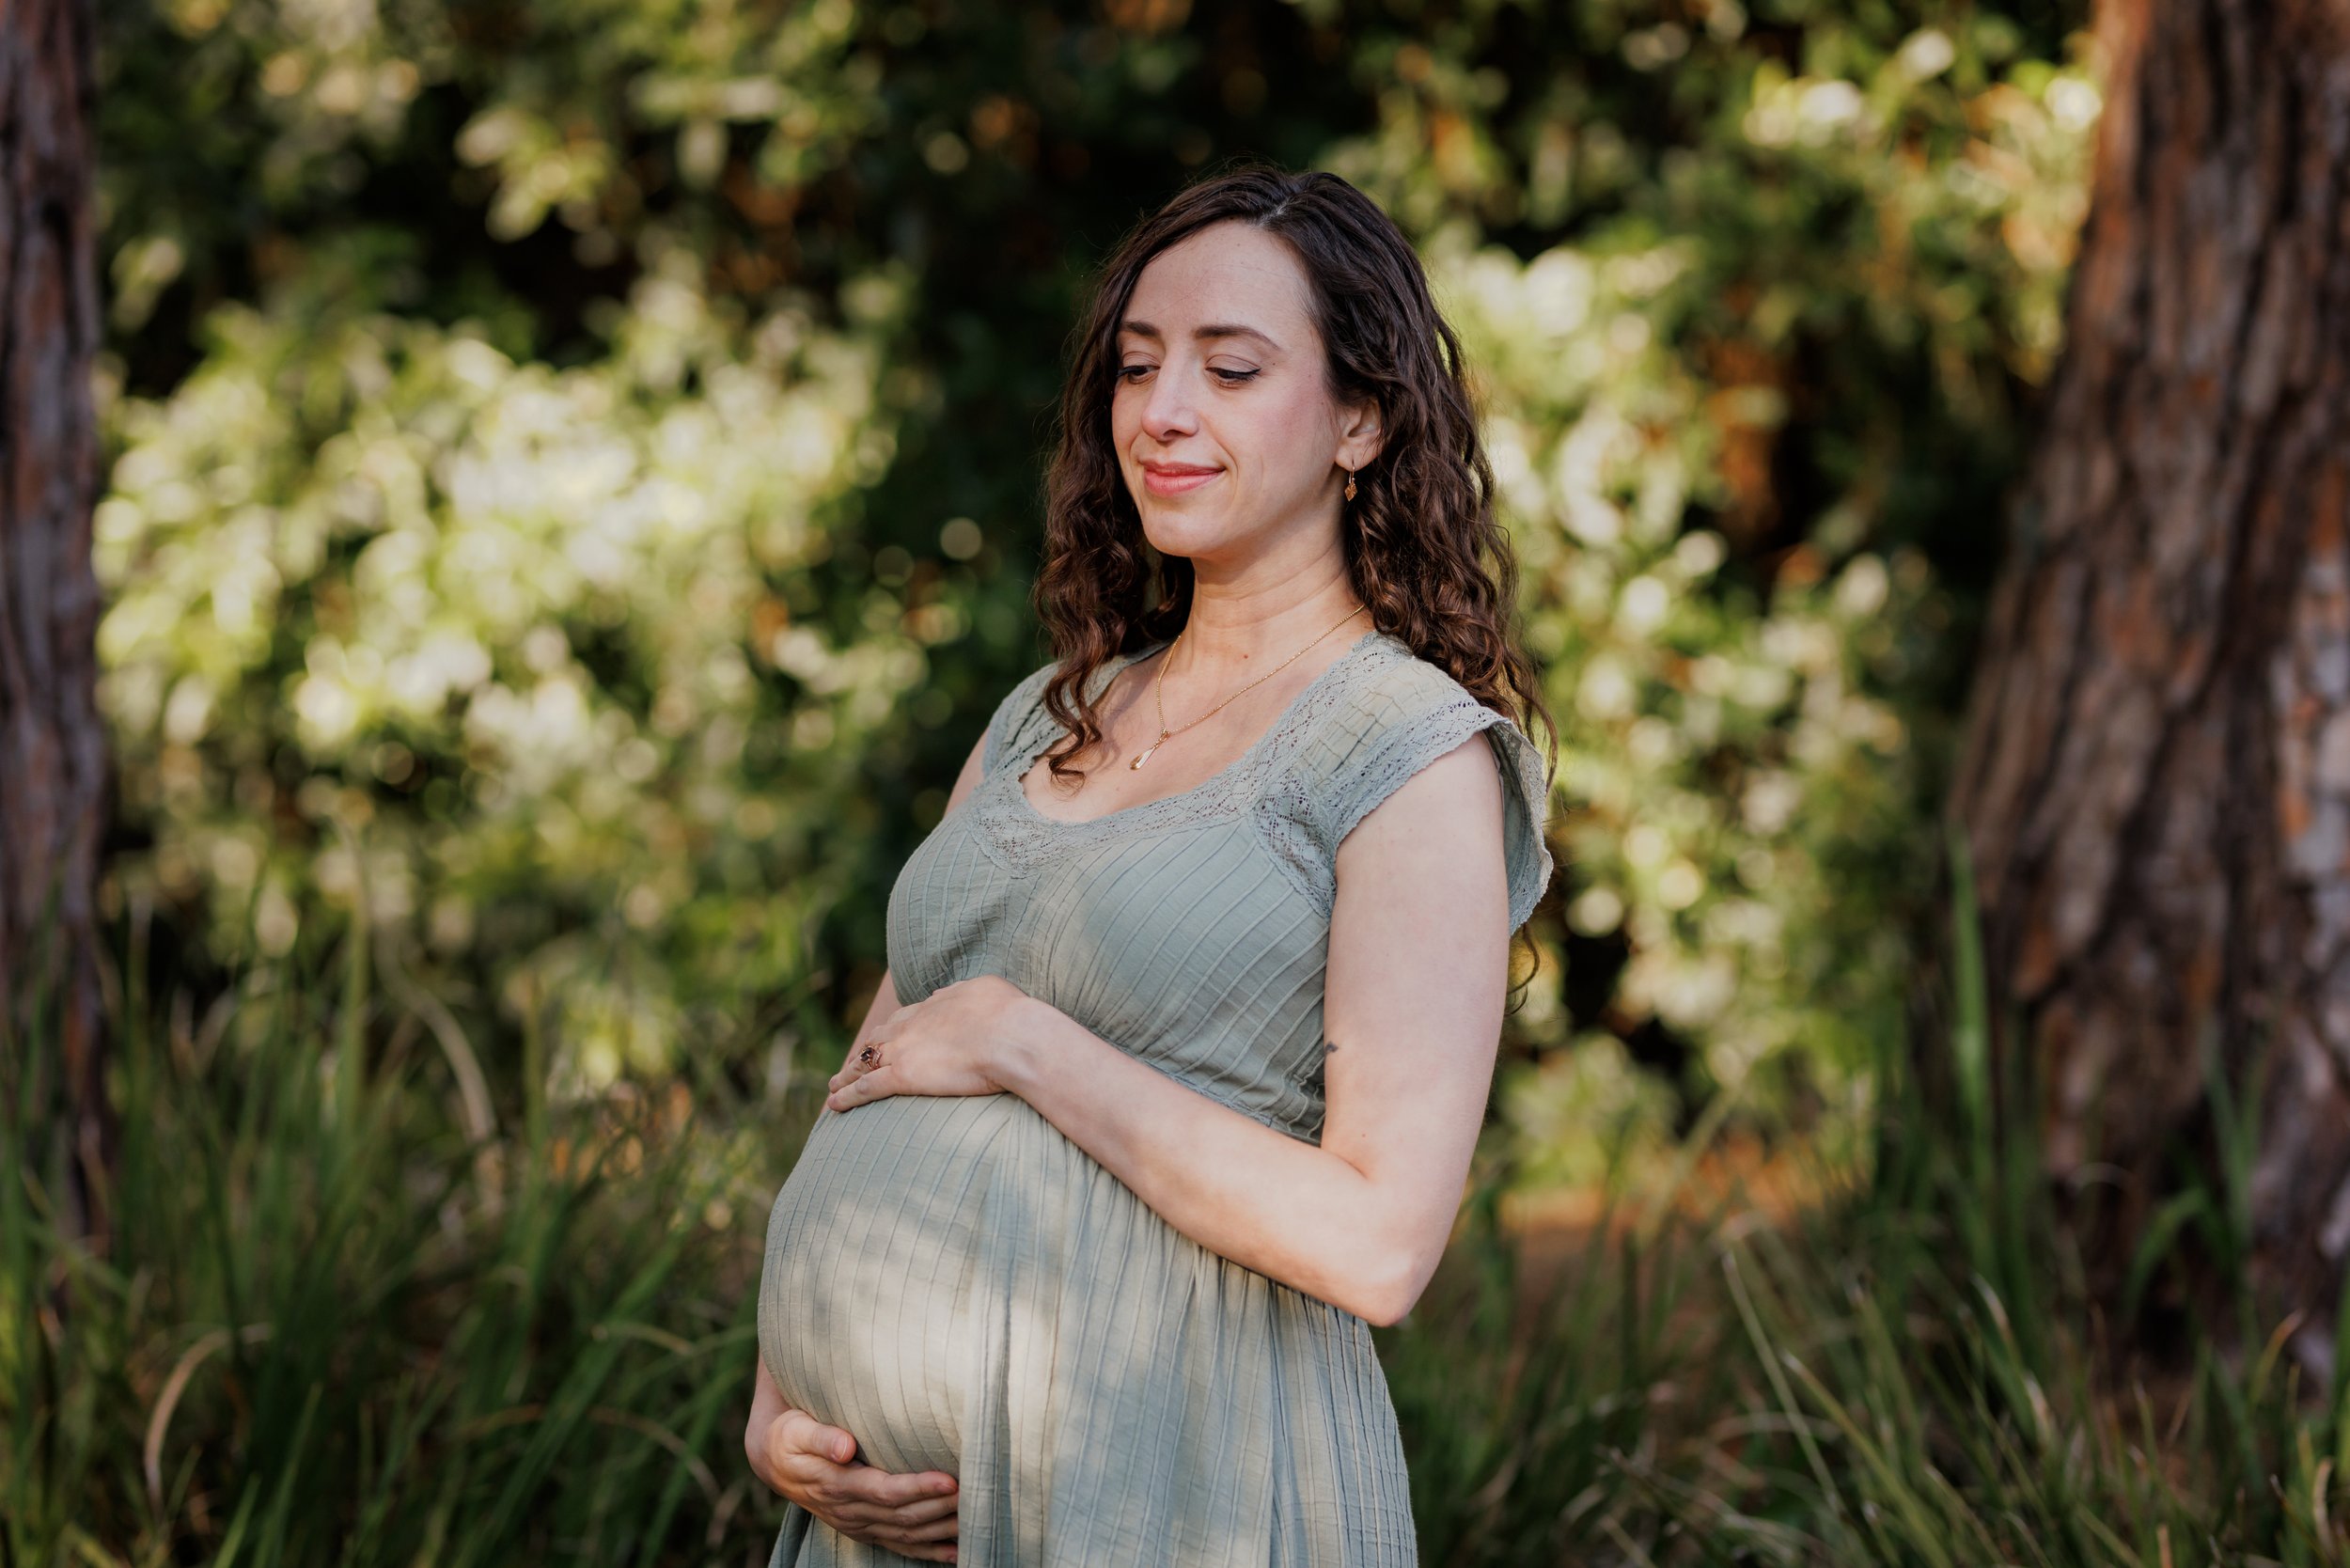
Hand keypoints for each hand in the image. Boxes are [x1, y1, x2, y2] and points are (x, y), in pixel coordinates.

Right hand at [745, 1355, 958, 1560]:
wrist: (774, 1460)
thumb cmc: (790, 1435)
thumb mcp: (796, 1429)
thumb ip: (821, 1436)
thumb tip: (846, 1446)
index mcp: (836, 1484)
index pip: (885, 1491)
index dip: (918, 1488)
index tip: (950, 1480)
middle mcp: (849, 1510)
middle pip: (902, 1516)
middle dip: (940, 1509)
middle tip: (976, 1494)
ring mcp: (857, 1523)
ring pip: (905, 1535)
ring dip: (940, 1531)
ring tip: (974, 1521)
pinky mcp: (863, 1528)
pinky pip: (898, 1545)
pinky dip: (927, 1551)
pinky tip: (954, 1552)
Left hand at [827, 974, 1035, 1112]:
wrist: (1011, 1037)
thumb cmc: (1011, 1015)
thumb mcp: (987, 990)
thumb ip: (964, 992)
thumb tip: (947, 992)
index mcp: (936, 1005)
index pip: (906, 1017)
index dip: (893, 1029)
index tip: (886, 1037)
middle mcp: (913, 1026)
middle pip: (879, 1038)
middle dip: (865, 1049)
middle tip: (855, 1060)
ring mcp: (904, 1050)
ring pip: (864, 1062)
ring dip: (846, 1074)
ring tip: (834, 1085)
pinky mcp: (902, 1076)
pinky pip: (865, 1088)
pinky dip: (846, 1096)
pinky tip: (834, 1105)